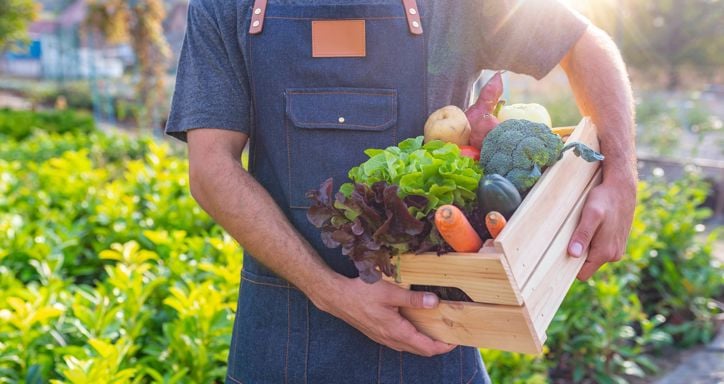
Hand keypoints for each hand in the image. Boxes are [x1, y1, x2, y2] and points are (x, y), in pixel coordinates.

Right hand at [317, 277, 456, 356]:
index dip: (443, 347)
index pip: (426, 347)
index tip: (456, 340)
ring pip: (409, 347)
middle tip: (449, 334)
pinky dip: (412, 337)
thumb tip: (434, 302)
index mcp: (396, 331)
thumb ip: (412, 299)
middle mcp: (390, 339)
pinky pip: (399, 341)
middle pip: (420, 350)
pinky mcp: (377, 333)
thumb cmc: (360, 292)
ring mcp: (382, 338)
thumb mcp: (390, 292)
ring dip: (423, 342)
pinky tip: (413, 324)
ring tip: (435, 329)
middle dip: (436, 345)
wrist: (335, 296)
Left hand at [568, 180, 635, 280]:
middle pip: (587, 265)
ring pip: (593, 256)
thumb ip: (583, 235)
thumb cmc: (605, 199)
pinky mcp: (617, 242)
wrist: (622, 187)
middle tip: (568, 237)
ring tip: (581, 228)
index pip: (583, 274)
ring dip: (585, 246)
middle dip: (577, 255)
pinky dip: (593, 240)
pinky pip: (600, 248)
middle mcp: (614, 255)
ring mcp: (617, 249)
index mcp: (606, 252)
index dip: (570, 267)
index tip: (560, 256)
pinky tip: (590, 227)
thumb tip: (573, 254)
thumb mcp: (591, 215)